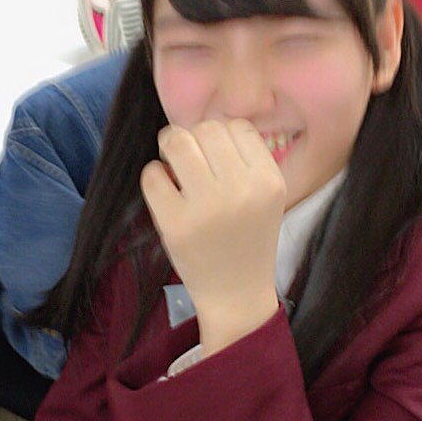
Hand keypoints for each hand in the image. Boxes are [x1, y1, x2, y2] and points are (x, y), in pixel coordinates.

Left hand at [140, 119, 285, 354]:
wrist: (237, 295)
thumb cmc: (248, 241)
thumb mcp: (265, 198)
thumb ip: (245, 161)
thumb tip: (200, 125)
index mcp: (269, 182)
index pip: (238, 127)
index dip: (221, 136)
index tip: (215, 157)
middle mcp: (242, 191)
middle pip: (207, 129)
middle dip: (192, 139)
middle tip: (188, 160)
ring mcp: (207, 207)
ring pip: (178, 142)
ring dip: (169, 148)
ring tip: (174, 168)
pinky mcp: (175, 224)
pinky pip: (153, 175)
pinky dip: (154, 177)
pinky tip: (166, 194)